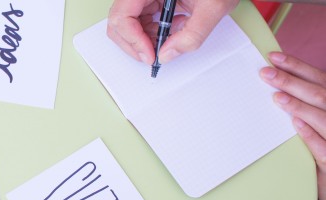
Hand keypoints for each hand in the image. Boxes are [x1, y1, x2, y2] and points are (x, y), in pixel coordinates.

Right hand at [107, 0, 238, 64]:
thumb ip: (191, 35)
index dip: (133, 40)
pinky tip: (174, 29)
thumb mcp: (213, 7)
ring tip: (168, 42)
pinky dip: (155, 31)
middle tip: (152, 58)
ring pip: (129, 22)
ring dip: (145, 39)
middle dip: (134, 44)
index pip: (122, 15)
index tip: (150, 55)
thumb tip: (166, 55)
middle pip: (120, 20)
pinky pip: (143, 18)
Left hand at [260, 52, 325, 199]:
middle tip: (265, 73)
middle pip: (320, 93)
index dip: (297, 66)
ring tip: (277, 97)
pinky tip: (296, 124)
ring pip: (323, 117)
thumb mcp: (320, 120)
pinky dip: (310, 134)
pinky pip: (323, 146)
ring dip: (300, 106)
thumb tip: (278, 85)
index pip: (319, 78)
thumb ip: (308, 103)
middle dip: (292, 81)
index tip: (273, 57)